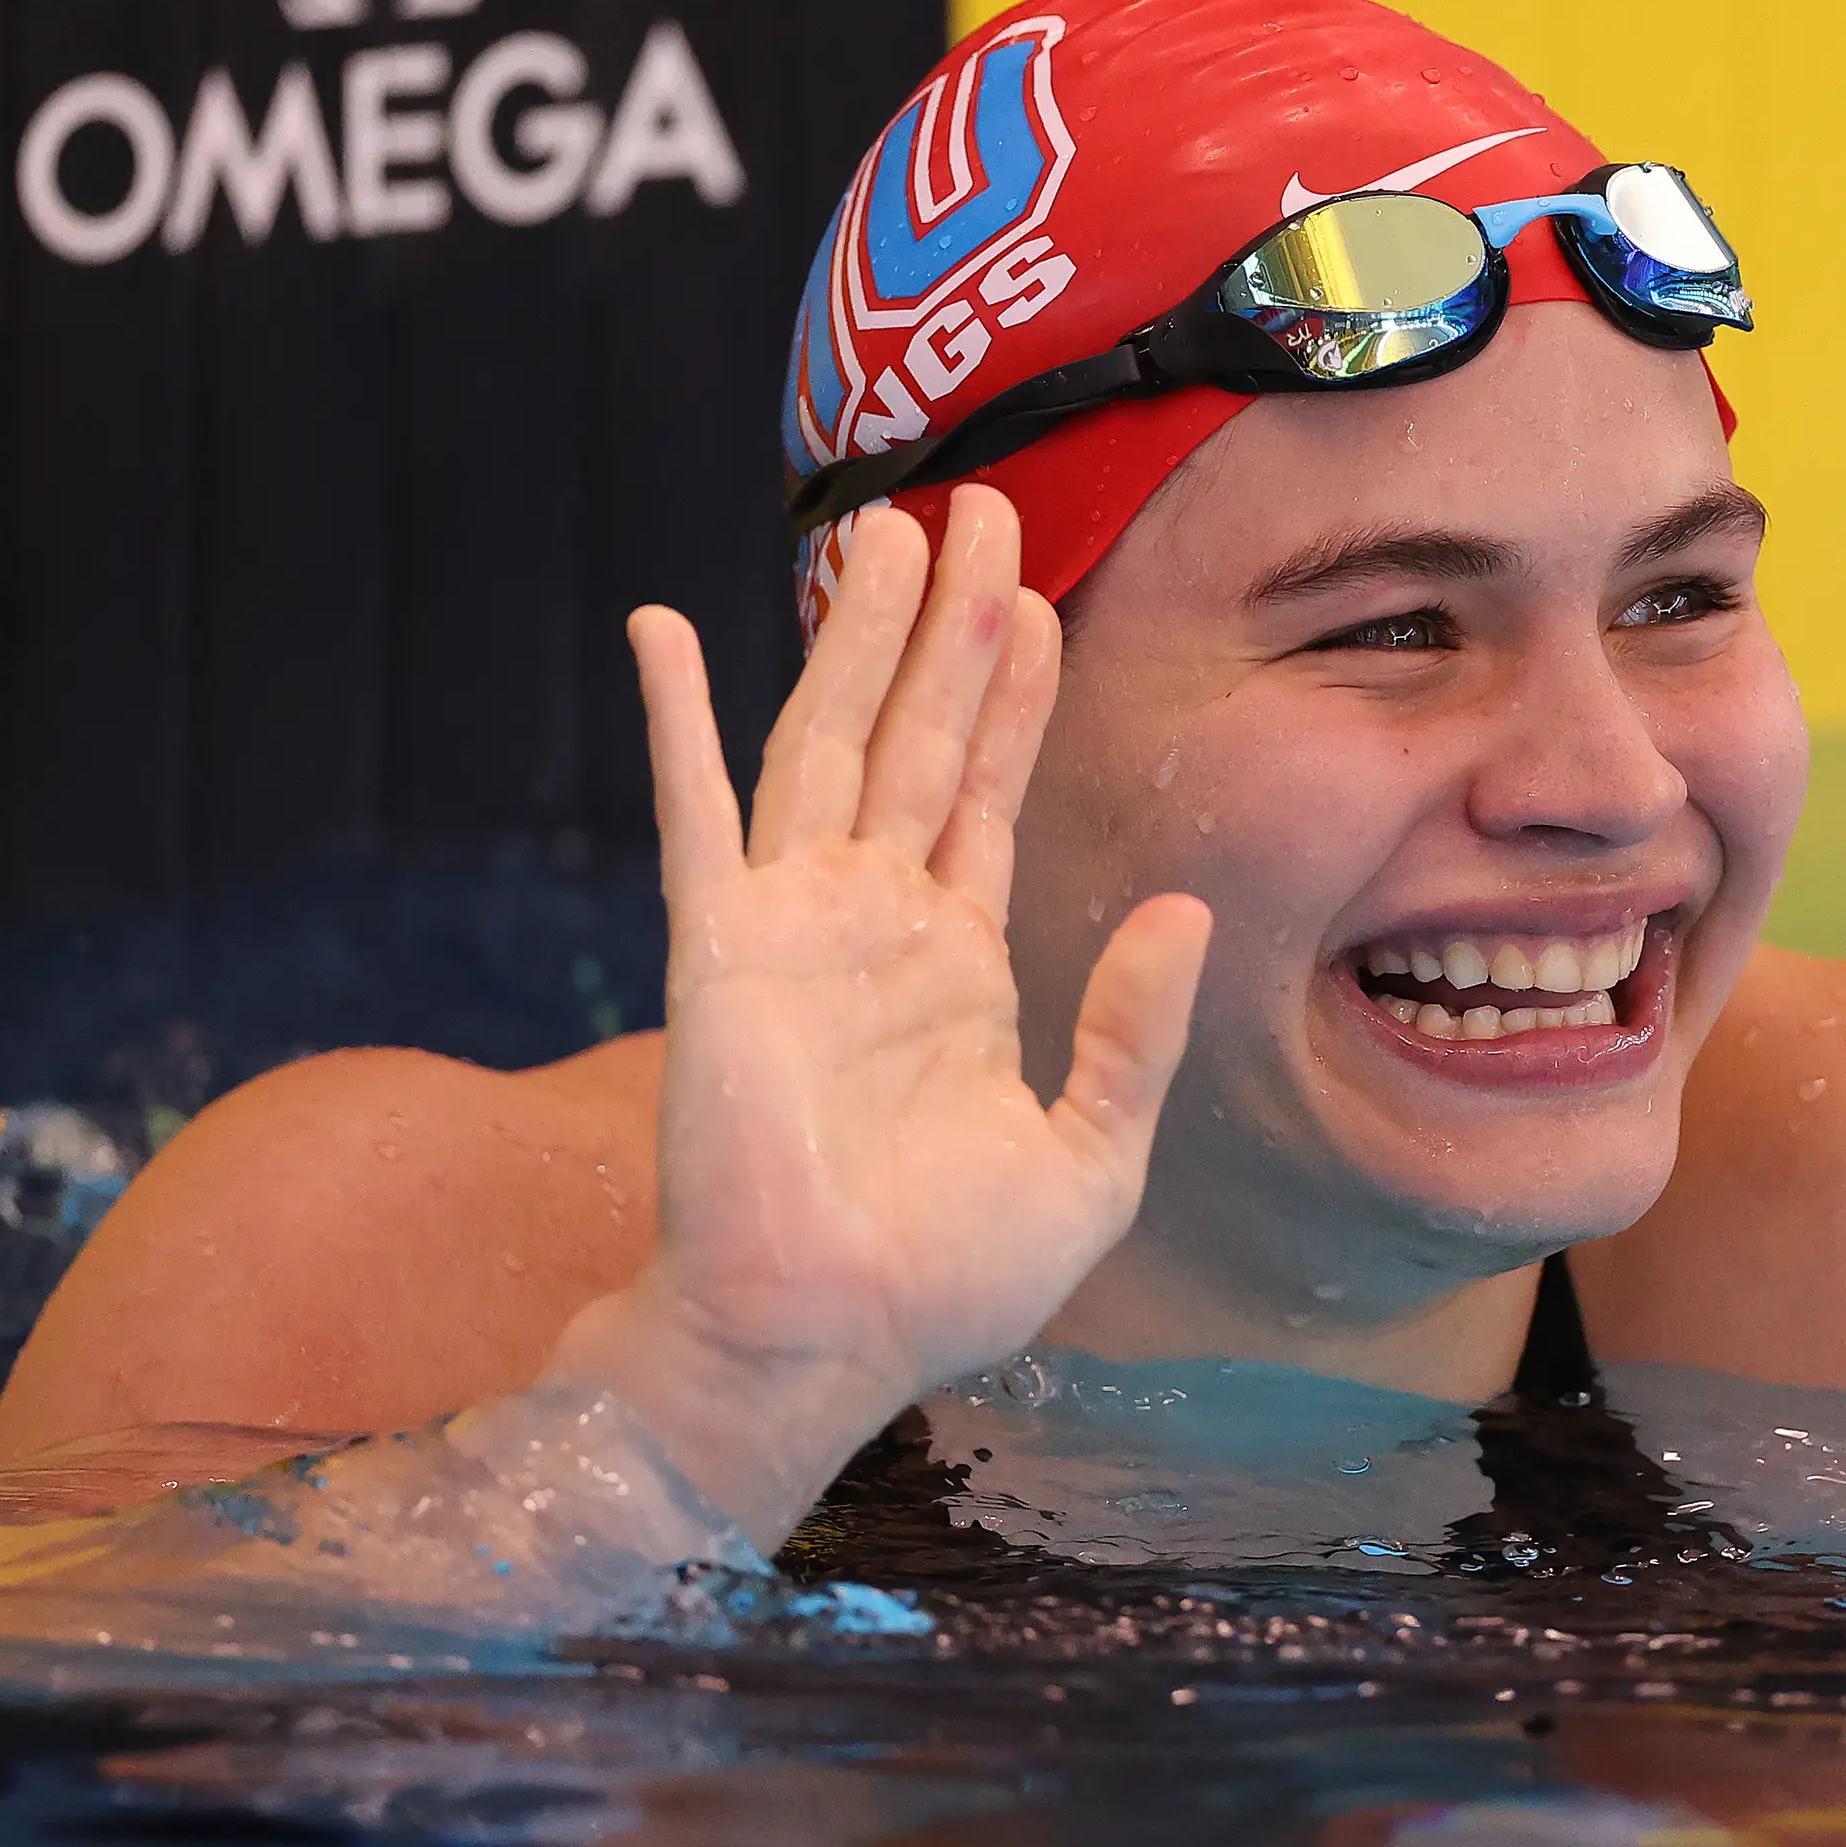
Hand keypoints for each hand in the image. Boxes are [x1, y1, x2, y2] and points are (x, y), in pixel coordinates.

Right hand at [544, 489, 1208, 1541]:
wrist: (829, 1340)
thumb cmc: (946, 1279)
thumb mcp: (1092, 1156)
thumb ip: (1133, 1031)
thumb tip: (1182, 909)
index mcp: (957, 963)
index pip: (989, 792)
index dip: (1016, 693)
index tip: (1039, 596)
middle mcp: (874, 923)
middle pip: (918, 735)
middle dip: (951, 625)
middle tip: (977, 506)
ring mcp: (794, 925)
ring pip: (831, 741)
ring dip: (860, 637)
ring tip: (892, 529)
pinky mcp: (721, 947)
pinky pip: (696, 811)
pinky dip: (677, 716)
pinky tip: (663, 626)